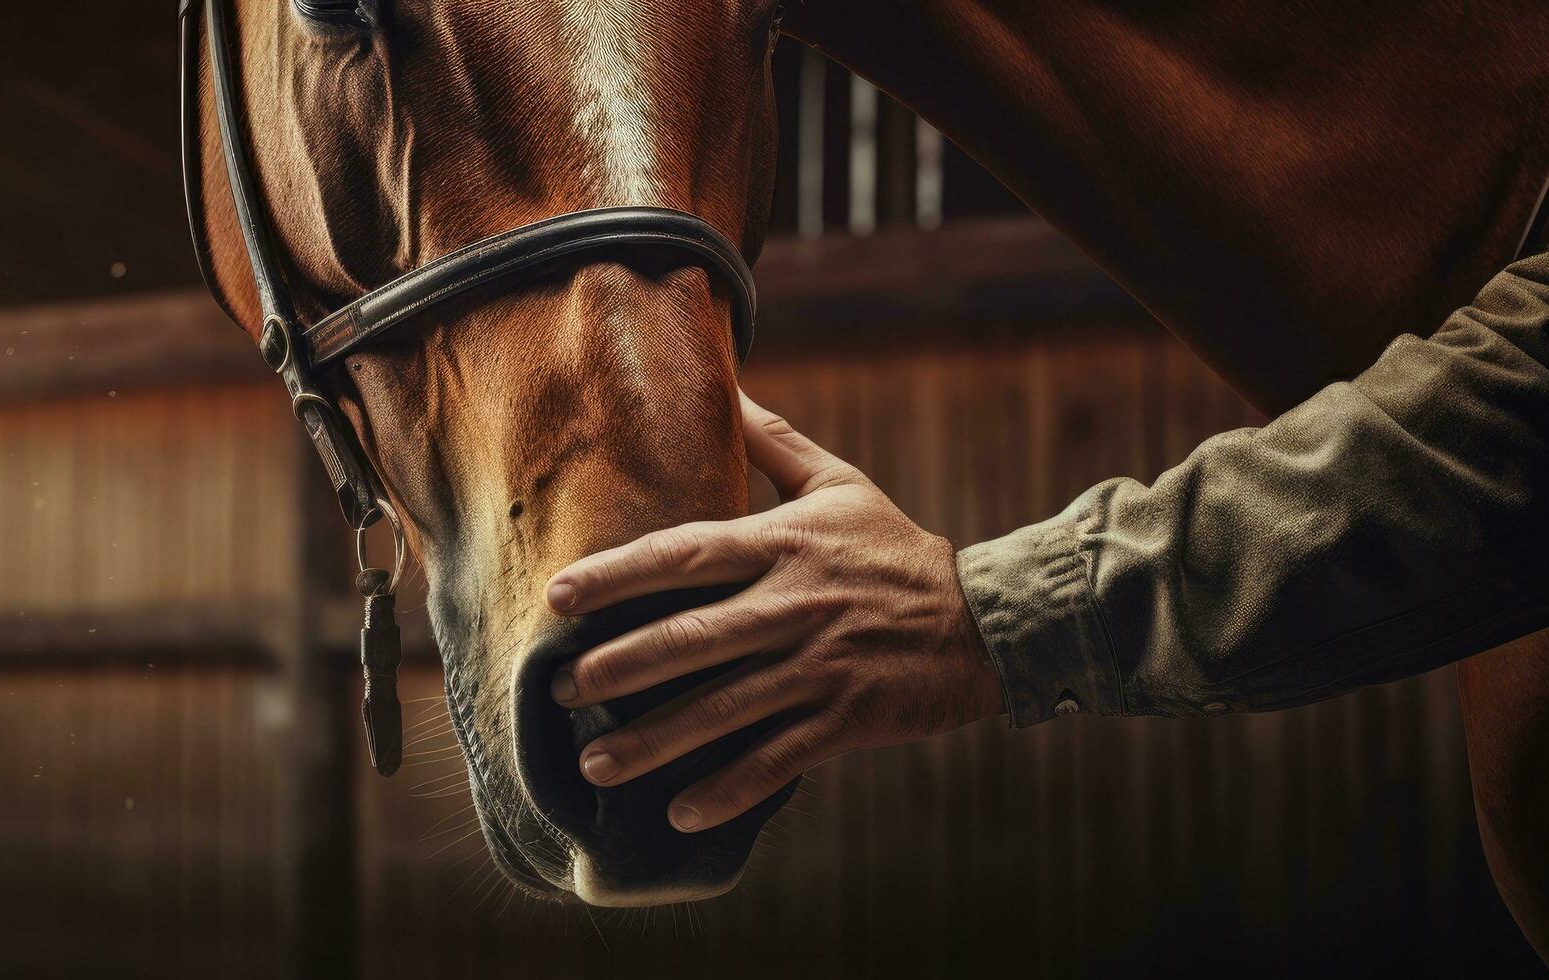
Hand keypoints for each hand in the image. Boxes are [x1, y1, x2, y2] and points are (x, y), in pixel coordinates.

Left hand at [545, 392, 1005, 832]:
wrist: (989, 621)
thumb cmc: (897, 549)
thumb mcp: (841, 484)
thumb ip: (775, 441)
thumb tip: (727, 383)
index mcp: (784, 544)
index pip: (686, 553)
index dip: (618, 573)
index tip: (558, 595)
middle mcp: (796, 604)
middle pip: (694, 636)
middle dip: (621, 665)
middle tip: (560, 688)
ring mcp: (822, 665)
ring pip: (726, 708)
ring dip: (656, 739)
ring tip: (595, 763)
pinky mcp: (848, 718)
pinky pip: (778, 759)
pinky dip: (729, 788)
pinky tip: (679, 812)